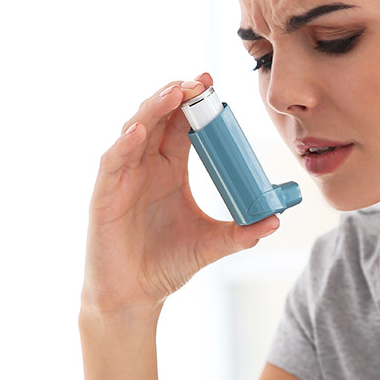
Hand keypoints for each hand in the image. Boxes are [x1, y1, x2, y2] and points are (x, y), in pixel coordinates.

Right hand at [82, 74, 279, 317]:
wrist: (135, 297)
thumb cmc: (166, 265)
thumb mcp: (211, 244)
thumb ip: (241, 232)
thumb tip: (274, 221)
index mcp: (170, 168)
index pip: (181, 125)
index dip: (195, 104)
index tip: (214, 86)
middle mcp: (145, 166)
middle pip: (158, 117)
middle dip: (176, 95)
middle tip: (199, 82)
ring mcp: (123, 178)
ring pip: (134, 130)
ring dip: (153, 109)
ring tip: (175, 93)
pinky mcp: (104, 196)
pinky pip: (113, 162)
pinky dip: (125, 144)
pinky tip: (140, 131)